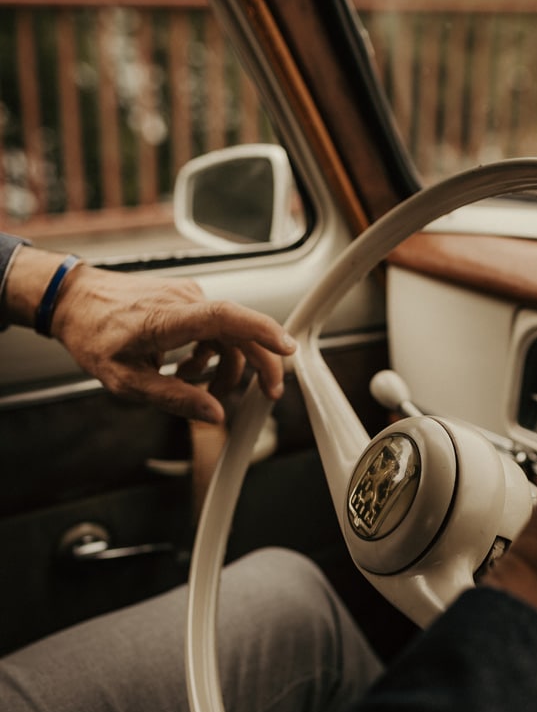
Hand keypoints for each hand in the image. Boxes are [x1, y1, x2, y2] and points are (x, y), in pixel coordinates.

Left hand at [51, 262, 295, 422]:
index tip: (287, 348)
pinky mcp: (186, 299)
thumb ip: (173, 398)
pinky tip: (188, 370)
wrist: (74, 300)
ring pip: (228, 334)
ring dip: (227, 366)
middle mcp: (183, 301)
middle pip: (239, 330)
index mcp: (166, 319)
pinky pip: (214, 327)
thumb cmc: (93, 336)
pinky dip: (212, 353)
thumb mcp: (126, 381)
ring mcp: (186, 297)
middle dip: (260, 364)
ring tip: (205, 391)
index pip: (225, 317)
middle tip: (268, 394)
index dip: (261, 331)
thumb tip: (213, 414)